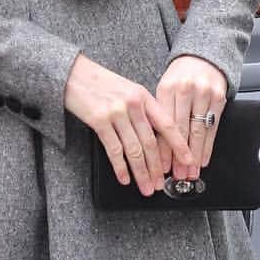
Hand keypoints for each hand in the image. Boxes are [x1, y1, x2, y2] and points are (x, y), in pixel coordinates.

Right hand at [64, 54, 194, 197]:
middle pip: (150, 142)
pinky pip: (114, 149)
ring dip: (141, 172)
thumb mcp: (127, 89)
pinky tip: (125, 177)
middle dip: (157, 168)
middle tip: (161, 183)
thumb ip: (142, 109)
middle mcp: (133, 104)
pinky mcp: (99, 120)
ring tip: (146, 186)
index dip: (179, 145)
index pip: (167, 124)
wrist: (72, 73)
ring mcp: (116, 112)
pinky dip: (120, 167)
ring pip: (134, 150)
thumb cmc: (99, 82)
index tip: (187, 160)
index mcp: (143, 96)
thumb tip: (155, 137)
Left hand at [156, 55, 228, 180]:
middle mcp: (185, 90)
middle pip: (181, 130)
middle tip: (177, 175)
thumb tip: (154, 146)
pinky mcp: (220, 97)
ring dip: (194, 156)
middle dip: (178, 157)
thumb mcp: (164, 89)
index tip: (161, 166)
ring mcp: (204, 93)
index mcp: (167, 89)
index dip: (162, 148)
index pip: (163, 124)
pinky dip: (208, 146)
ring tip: (190, 173)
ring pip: (198, 131)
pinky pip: (213, 127)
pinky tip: (203, 159)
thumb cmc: (179, 77)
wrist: (203, 56)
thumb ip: (160, 113)